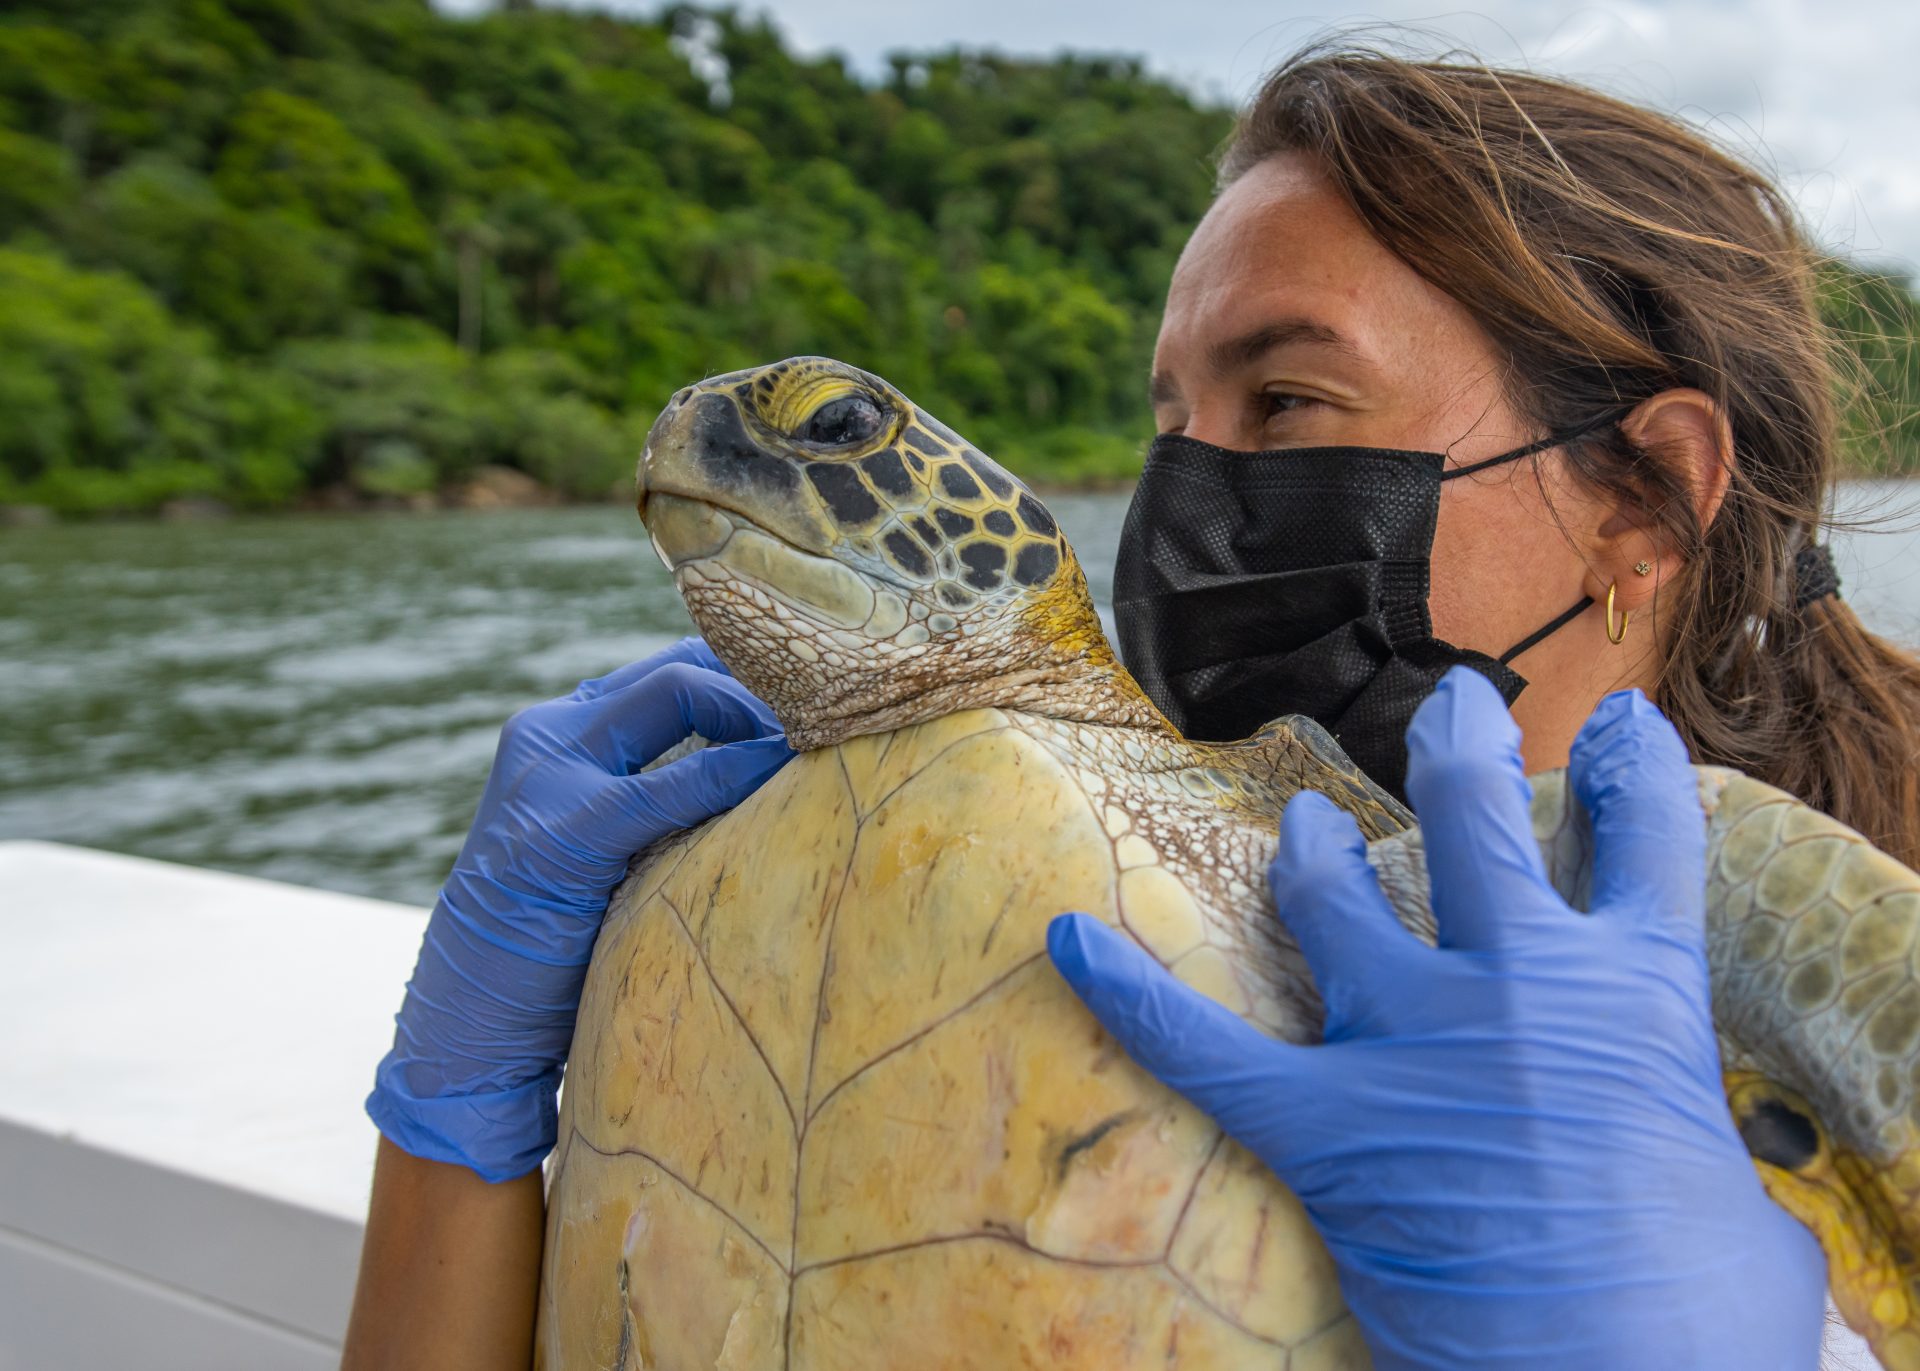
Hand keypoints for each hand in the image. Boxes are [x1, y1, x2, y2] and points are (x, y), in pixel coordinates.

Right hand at [367, 638, 790, 1181]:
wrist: (468, 1030)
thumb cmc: (559, 947)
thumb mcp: (613, 849)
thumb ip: (667, 799)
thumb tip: (775, 773)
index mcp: (562, 730)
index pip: (673, 663)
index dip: (751, 673)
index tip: (821, 700)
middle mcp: (549, 732)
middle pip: (680, 663)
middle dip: (766, 682)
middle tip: (834, 720)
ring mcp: (547, 773)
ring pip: (676, 689)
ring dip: (758, 711)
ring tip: (821, 742)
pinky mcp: (561, 831)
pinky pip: (670, 783)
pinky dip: (731, 773)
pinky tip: (778, 782)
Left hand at [1049, 668, 1824, 1370]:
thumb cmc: (1698, 1329)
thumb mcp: (1744, 1223)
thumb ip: (1692, 1156)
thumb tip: (1686, 1184)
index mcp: (1641, 999)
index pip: (1649, 841)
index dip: (1634, 772)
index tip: (1615, 728)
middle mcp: (1518, 988)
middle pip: (1478, 820)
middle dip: (1460, 745)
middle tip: (1452, 709)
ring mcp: (1409, 1044)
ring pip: (1336, 899)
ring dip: (1314, 849)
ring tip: (1301, 819)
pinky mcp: (1322, 1125)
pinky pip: (1204, 1045)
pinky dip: (1131, 992)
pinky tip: (1070, 942)